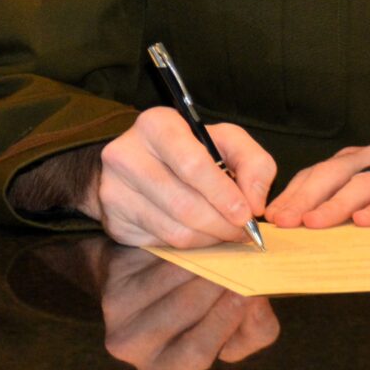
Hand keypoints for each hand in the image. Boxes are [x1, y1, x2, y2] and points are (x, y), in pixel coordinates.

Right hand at [90, 108, 275, 247]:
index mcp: (156, 125)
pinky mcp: (114, 219)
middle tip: (243, 232)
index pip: (192, 165)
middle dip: (222, 224)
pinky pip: (163, 242)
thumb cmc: (191, 150)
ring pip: (175, 229)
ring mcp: (115, 189)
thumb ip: (254, 163)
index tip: (247, 214)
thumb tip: (254, 203)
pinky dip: (190, 244)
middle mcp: (126, 154)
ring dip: (210, 238)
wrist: (139, 164)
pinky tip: (200, 233)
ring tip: (225, 232)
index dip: (223, 194)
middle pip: (185, 204)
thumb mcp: (226, 142)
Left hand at [99, 248, 278, 369]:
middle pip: (184, 314)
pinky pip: (155, 269)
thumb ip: (255, 327)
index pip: (197, 352)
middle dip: (217, 284)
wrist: (140, 280)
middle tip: (243, 262)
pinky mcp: (113, 288)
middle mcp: (134, 353)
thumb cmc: (194, 308)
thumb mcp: (229, 327)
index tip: (248, 292)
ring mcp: (117, 321)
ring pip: (171, 287)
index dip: (224, 320)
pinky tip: (199, 246)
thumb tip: (255, 299)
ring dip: (203, 265)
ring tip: (226, 250)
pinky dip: (182, 254)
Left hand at [263, 136, 369, 229]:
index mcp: (362, 158)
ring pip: (363, 184)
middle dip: (303, 198)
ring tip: (313, 222)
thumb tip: (312, 220)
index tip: (271, 214)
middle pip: (333, 175)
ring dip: (335, 204)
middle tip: (282, 220)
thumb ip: (354, 192)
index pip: (319, 172)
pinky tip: (365, 221)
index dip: (293, 192)